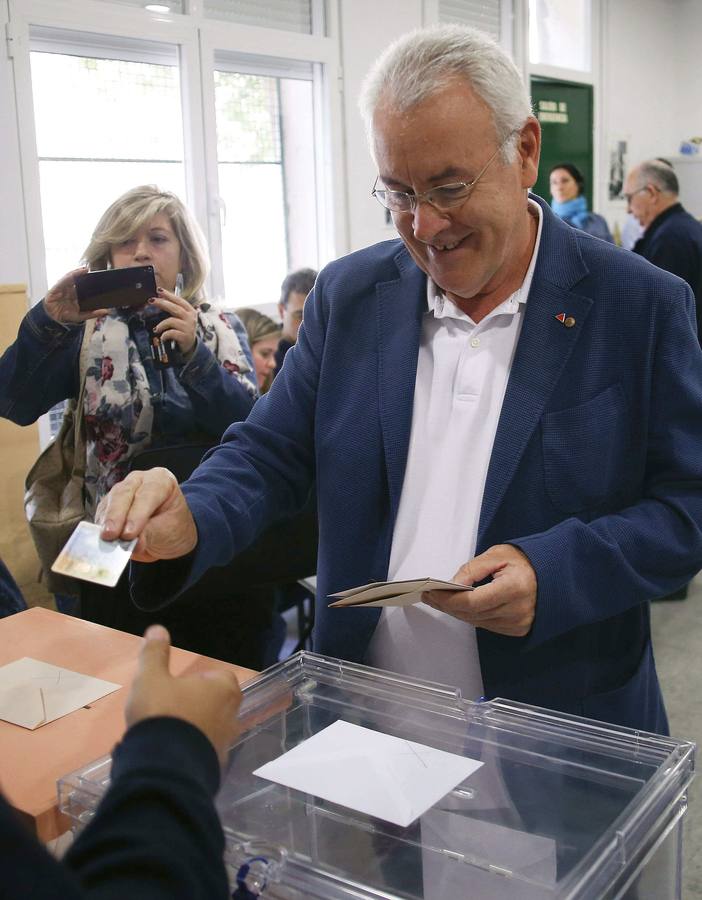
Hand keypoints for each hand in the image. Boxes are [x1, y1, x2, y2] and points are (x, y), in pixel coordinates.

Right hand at [43, 267, 109, 323]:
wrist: (52, 320)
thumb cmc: (65, 316)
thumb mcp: (81, 316)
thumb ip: (93, 313)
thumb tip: (106, 311)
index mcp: (76, 295)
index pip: (84, 286)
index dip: (89, 280)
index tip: (98, 276)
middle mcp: (69, 290)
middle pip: (77, 280)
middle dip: (83, 274)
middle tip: (91, 270)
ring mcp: (62, 288)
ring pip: (70, 278)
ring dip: (76, 273)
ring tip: (84, 269)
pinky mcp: (55, 288)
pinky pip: (62, 281)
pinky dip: (68, 277)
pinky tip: (73, 274)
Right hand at [96, 467, 197, 562]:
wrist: (168, 536)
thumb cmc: (173, 528)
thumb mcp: (168, 532)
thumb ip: (149, 534)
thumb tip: (131, 542)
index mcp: (161, 480)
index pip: (147, 494)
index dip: (137, 514)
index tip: (129, 534)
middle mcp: (139, 481)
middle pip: (123, 493)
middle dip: (116, 516)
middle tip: (110, 535)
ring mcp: (122, 490)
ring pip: (109, 502)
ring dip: (106, 523)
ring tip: (106, 540)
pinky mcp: (109, 504)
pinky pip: (102, 513)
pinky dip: (101, 527)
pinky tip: (102, 539)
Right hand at [126, 624, 241, 764]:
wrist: (164, 767)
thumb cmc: (163, 713)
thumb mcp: (151, 678)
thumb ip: (155, 653)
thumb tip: (158, 629)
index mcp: (224, 689)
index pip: (219, 676)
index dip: (198, 680)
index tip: (177, 687)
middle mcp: (232, 715)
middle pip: (215, 703)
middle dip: (196, 705)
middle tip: (169, 708)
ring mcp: (225, 744)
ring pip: (210, 729)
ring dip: (193, 729)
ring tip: (166, 732)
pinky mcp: (214, 767)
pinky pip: (203, 752)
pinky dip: (190, 750)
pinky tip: (170, 752)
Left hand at [149, 287, 197, 355]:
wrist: (191, 346)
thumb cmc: (183, 329)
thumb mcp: (181, 318)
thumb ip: (174, 309)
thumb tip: (160, 299)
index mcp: (190, 311)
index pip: (179, 300)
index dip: (169, 295)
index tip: (159, 290)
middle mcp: (190, 318)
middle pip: (175, 308)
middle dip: (162, 303)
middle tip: (151, 300)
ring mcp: (188, 327)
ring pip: (171, 321)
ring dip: (161, 325)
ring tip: (156, 329)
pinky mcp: (185, 336)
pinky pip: (171, 333)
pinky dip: (164, 335)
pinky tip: (162, 337)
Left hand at [423, 544, 536, 636]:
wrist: (551, 574)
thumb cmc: (524, 561)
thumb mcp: (497, 554)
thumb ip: (473, 569)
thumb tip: (451, 584)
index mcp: (515, 588)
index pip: (473, 602)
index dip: (448, 599)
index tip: (431, 591)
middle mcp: (518, 610)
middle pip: (471, 614)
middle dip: (446, 605)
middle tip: (428, 595)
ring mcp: (519, 623)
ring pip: (476, 622)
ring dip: (455, 611)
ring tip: (438, 599)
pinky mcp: (517, 629)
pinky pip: (485, 625)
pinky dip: (470, 616)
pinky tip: (458, 606)